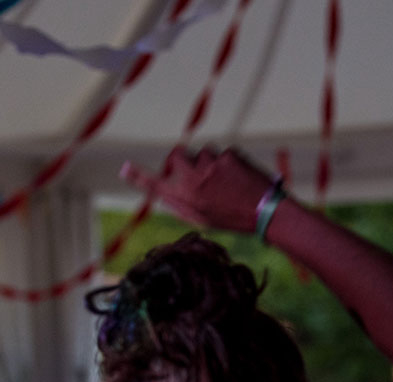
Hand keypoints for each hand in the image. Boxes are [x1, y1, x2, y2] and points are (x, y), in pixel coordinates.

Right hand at [119, 146, 275, 232]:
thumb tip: (163, 191)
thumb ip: (181, 204)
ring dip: (209, 162)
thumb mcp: (203, 218)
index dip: (138, 177)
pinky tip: (238, 177)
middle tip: (192, 168)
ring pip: (202, 152)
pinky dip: (227, 162)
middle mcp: (195, 180)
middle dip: (182, 158)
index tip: (124, 168)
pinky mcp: (229, 155)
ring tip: (225, 181)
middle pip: (177, 154)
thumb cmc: (234, 218)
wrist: (268, 212)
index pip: (156, 185)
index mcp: (187, 198)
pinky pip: (222, 153)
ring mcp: (212, 165)